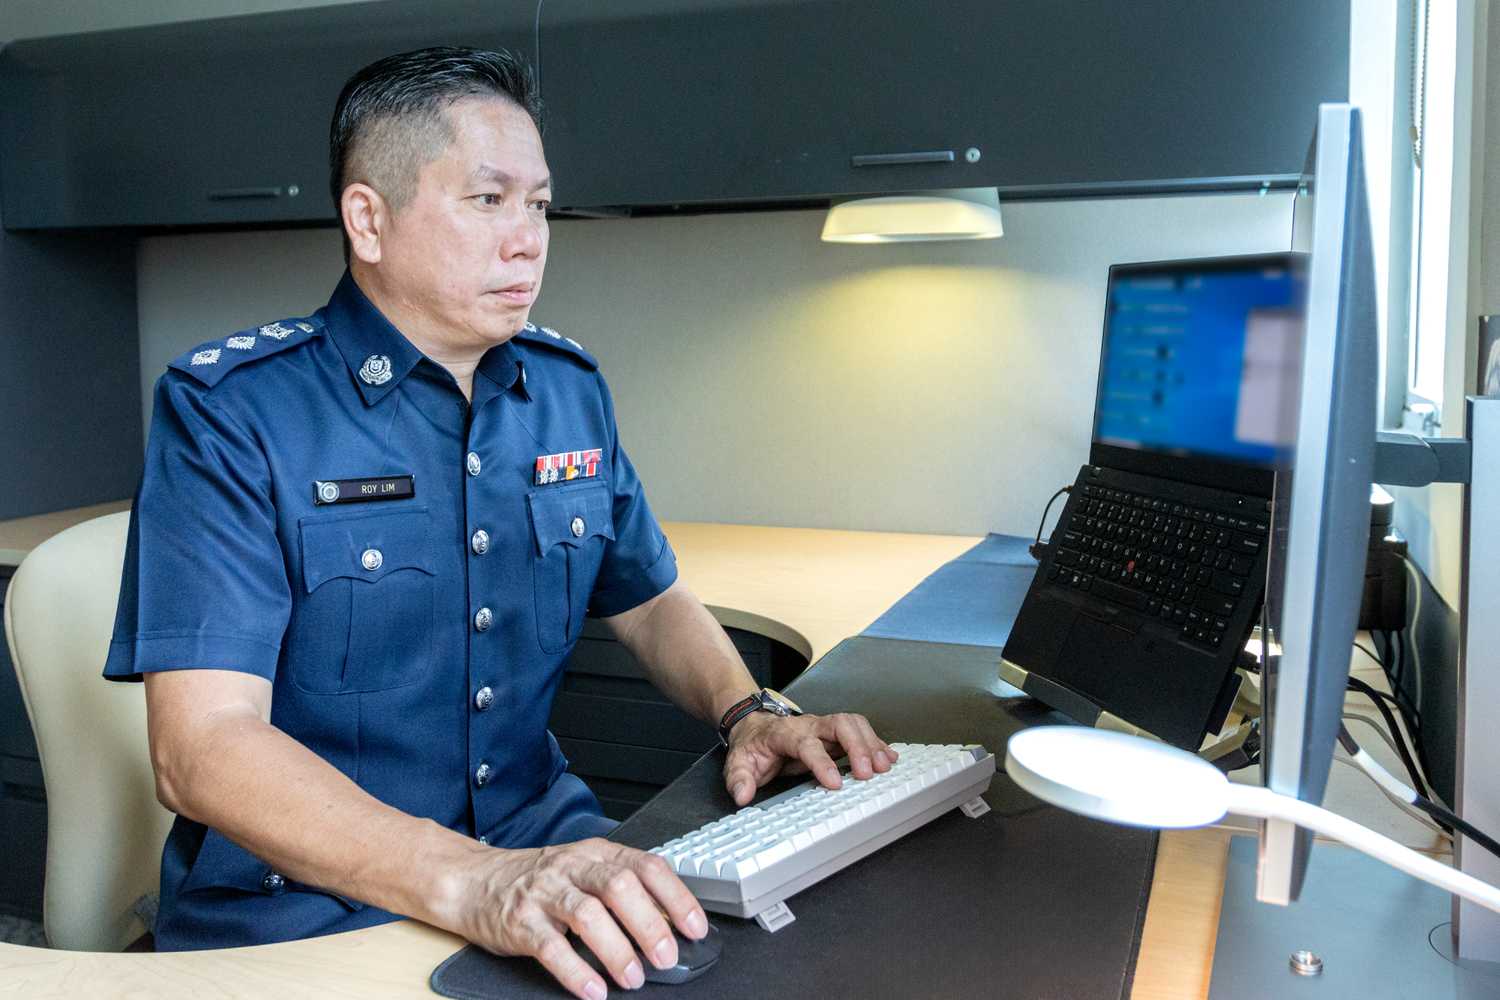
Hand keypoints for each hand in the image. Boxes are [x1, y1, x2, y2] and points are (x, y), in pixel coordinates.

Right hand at [460, 838, 706, 999]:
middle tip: (667, 957)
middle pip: (620, 887)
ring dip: (617, 951)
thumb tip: (670, 922)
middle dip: (650, 925)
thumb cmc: (539, 880)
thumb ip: (622, 887)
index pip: (646, 867)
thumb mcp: (584, 870)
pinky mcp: (520, 922)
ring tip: (633, 978)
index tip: (695, 927)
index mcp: (597, 854)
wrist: (475, 881)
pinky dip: (576, 972)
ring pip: (588, 915)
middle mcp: (572, 868)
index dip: (676, 897)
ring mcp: (545, 893)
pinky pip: (550, 948)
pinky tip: (593, 990)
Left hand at [722, 710, 897, 805]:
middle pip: (838, 724)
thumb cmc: (752, 747)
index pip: (806, 743)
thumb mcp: (737, 763)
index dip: (822, 762)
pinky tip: (889, 757)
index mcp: (784, 733)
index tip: (835, 782)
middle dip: (857, 746)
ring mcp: (823, 727)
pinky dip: (876, 743)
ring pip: (853, 723)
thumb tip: (743, 795)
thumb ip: (738, 779)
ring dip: (871, 743)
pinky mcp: (835, 734)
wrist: (755, 727)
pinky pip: (860, 731)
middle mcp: (808, 725)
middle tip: (869, 772)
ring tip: (884, 766)